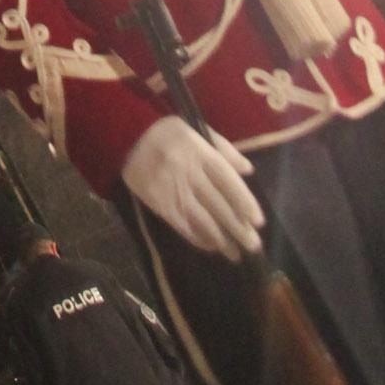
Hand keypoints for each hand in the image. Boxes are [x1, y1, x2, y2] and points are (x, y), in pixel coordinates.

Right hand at [120, 115, 262, 260]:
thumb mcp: (196, 130)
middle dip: (239, 228)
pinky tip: (211, 246)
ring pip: (203, 220)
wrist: (127, 136)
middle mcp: (188, 171)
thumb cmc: (166, 132)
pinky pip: (183, 226)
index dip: (245, 202)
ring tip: (236, 254)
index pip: (229, 181)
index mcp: (199, 151)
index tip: (258, 221)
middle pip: (219, 205)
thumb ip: (223, 148)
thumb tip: (248, 170)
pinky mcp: (158, 203)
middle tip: (254, 246)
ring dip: (222, 240)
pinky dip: (198, 238)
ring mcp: (172, 189)